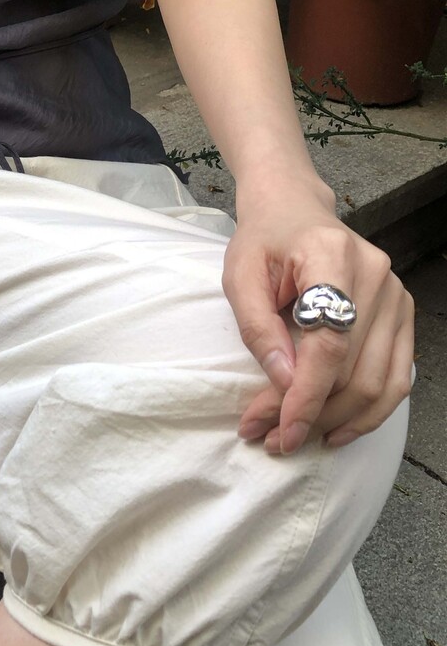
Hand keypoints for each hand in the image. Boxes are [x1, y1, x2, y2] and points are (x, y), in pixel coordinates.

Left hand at [220, 191, 414, 455]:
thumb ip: (258, 327)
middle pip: (354, 370)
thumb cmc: (263, 240)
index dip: (306, 395)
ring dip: (336, 421)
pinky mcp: (403, 314)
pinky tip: (337, 429)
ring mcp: (397, 295)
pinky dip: (368, 412)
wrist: (292, 208)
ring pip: (378, 383)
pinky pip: (397, 378)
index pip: (329, 343)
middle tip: (268, 437)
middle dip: (311, 414)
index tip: (279, 430)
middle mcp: (377, 276)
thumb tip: (284, 383)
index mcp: (334, 256)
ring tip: (294, 437)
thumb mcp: (240, 275)